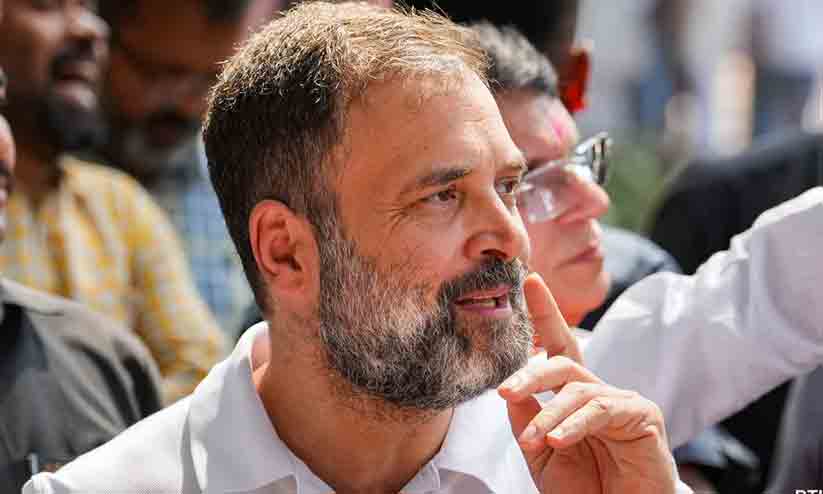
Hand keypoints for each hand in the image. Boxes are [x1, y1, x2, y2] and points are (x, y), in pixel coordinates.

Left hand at [499, 273, 675, 492]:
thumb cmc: (584, 485)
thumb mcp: (542, 450)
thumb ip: (527, 417)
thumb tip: (512, 387)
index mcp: (574, 394)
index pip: (557, 345)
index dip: (545, 313)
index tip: (529, 280)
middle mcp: (599, 390)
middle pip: (562, 361)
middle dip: (530, 373)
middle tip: (505, 391)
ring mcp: (623, 400)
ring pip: (577, 389)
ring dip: (549, 416)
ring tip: (535, 442)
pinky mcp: (642, 416)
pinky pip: (601, 409)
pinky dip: (575, 424)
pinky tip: (559, 440)